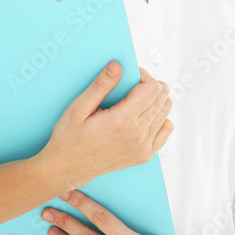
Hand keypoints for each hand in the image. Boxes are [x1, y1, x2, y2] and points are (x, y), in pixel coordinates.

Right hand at [39, 62, 172, 189]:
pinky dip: (160, 118)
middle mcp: (137, 135)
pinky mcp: (144, 155)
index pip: (152, 88)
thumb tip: (117, 66)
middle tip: (131, 85)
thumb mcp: (78, 108)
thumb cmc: (70, 139)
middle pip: (162, 98)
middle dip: (149, 85)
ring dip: (155, 100)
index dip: (144, 76)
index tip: (131, 75)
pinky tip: (143, 115)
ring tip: (135, 99)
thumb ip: (100, 85)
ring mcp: (143, 147)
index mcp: (122, 121)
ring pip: (165, 111)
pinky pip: (165, 130)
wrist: (68, 168)